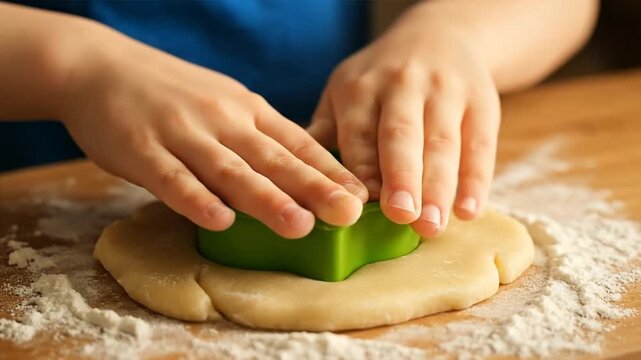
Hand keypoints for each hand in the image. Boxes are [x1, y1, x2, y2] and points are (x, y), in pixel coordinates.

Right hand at [59, 24, 367, 238]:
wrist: (101, 67)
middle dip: (313, 188)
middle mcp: (222, 120)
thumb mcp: (225, 104)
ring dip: (266, 199)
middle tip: (348, 213)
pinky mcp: (142, 149)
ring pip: (231, 170)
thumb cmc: (172, 93)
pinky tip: (219, 220)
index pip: (297, 143)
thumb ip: (258, 136)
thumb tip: (303, 173)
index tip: (361, 195)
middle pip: (274, 159)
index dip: (330, 170)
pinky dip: (197, 199)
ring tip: (299, 224)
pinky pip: (173, 179)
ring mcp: (183, 134)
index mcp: (247, 111)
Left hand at [308, 6, 499, 236]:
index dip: (361, 168)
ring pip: (442, 142)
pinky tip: (468, 211)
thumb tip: (296, 175)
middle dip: (401, 176)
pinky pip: (480, 144)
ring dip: (438, 187)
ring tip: (431, 225)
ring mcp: (445, 92)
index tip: (360, 205)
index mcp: (360, 87)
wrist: (439, 36)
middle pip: (401, 134)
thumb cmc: (380, 78)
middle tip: (401, 215)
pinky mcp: (481, 103)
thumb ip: (327, 130)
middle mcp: (402, 85)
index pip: (358, 132)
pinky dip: (476, 180)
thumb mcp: (345, 90)